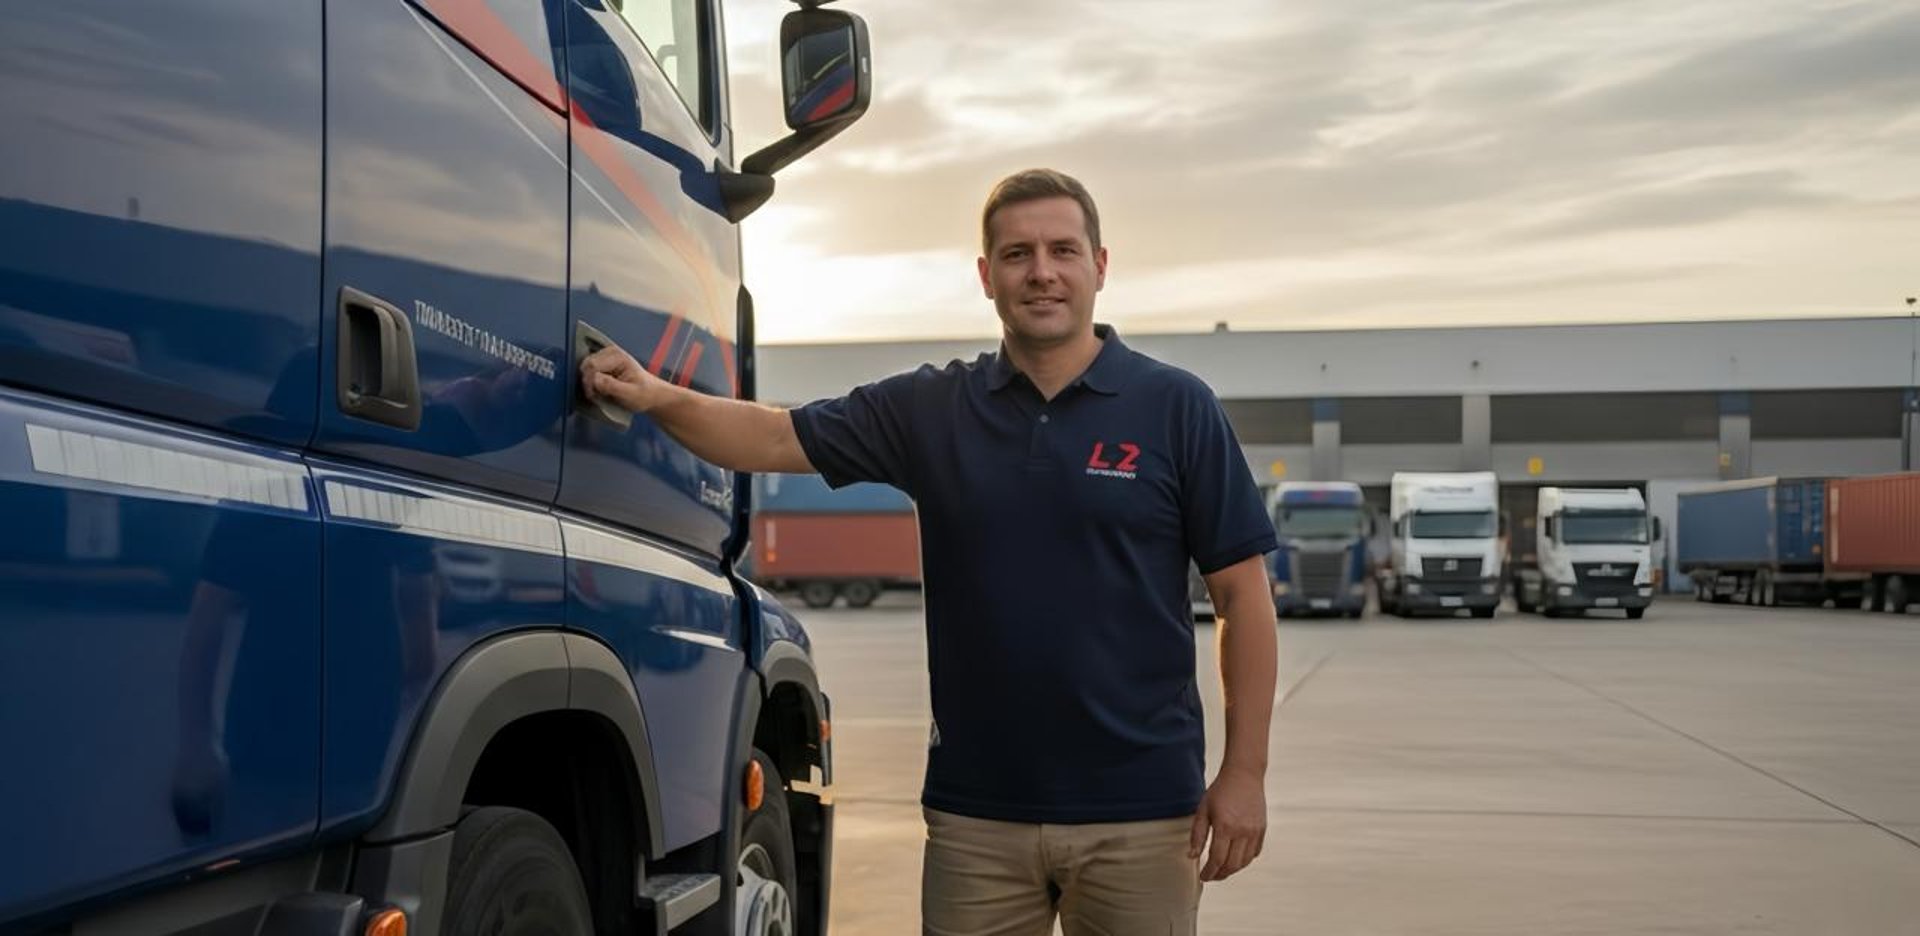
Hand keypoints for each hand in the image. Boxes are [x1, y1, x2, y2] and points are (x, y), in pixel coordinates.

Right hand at [581, 343, 672, 412]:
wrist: (650, 394)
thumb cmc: (644, 394)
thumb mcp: (629, 393)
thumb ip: (611, 386)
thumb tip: (595, 379)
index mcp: (618, 356)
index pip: (593, 365)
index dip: (590, 382)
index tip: (594, 395)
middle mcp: (611, 352)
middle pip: (586, 365)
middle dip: (588, 382)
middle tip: (597, 395)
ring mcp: (606, 356)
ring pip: (585, 368)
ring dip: (589, 383)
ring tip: (600, 393)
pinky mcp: (602, 363)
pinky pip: (588, 371)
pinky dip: (590, 382)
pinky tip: (600, 389)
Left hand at [1189, 765, 1266, 881]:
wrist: (1244, 775)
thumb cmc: (1220, 791)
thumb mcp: (1203, 810)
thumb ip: (1198, 835)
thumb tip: (1192, 856)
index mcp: (1225, 826)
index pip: (1217, 859)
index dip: (1209, 872)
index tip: (1203, 876)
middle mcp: (1242, 831)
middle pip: (1232, 865)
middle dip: (1220, 875)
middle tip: (1211, 876)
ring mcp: (1254, 831)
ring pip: (1245, 861)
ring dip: (1233, 870)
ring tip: (1222, 870)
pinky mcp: (1262, 829)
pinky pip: (1254, 852)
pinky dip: (1244, 860)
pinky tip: (1235, 859)